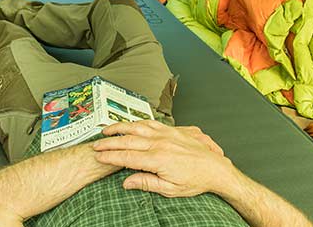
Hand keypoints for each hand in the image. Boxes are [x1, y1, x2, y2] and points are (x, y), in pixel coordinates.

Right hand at [92, 120, 236, 197]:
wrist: (216, 169)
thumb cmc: (196, 181)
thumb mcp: (171, 189)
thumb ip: (147, 183)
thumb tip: (127, 182)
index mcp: (158, 159)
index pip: (127, 157)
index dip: (110, 156)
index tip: (99, 156)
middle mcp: (160, 144)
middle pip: (127, 141)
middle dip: (109, 143)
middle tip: (96, 145)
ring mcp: (166, 134)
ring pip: (137, 128)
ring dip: (120, 128)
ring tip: (106, 131)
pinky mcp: (171, 130)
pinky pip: (150, 123)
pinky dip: (136, 122)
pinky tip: (129, 124)